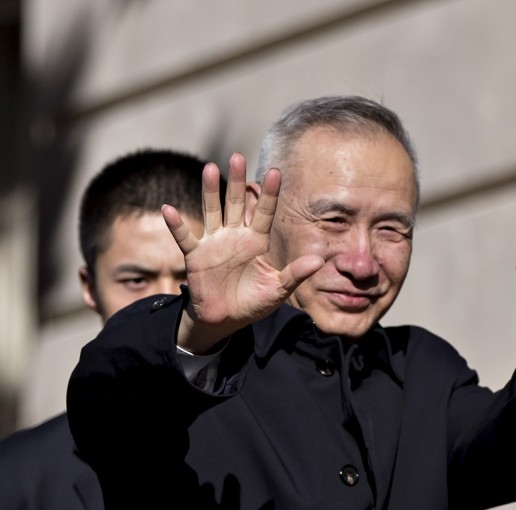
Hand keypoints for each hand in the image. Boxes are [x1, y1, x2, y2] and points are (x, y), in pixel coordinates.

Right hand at [163, 153, 323, 352]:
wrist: (226, 319)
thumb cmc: (254, 302)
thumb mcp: (279, 289)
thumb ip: (296, 273)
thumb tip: (318, 260)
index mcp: (257, 241)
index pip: (265, 212)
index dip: (270, 194)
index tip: (275, 172)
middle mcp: (235, 236)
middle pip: (237, 203)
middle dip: (238, 181)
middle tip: (237, 156)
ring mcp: (214, 243)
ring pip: (212, 212)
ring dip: (210, 192)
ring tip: (210, 168)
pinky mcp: (196, 256)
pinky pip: (185, 238)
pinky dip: (177, 225)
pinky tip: (169, 210)